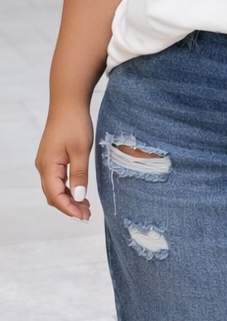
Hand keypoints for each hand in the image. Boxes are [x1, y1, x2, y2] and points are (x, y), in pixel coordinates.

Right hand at [35, 106, 93, 220]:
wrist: (68, 102)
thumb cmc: (75, 123)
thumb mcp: (81, 150)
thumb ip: (79, 175)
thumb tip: (79, 197)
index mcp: (48, 166)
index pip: (55, 196)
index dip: (69, 209)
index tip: (83, 218)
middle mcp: (43, 166)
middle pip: (53, 195)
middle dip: (69, 207)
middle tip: (87, 216)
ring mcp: (46, 162)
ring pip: (55, 188)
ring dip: (69, 199)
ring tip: (86, 208)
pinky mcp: (52, 158)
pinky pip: (58, 179)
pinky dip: (68, 189)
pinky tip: (80, 192)